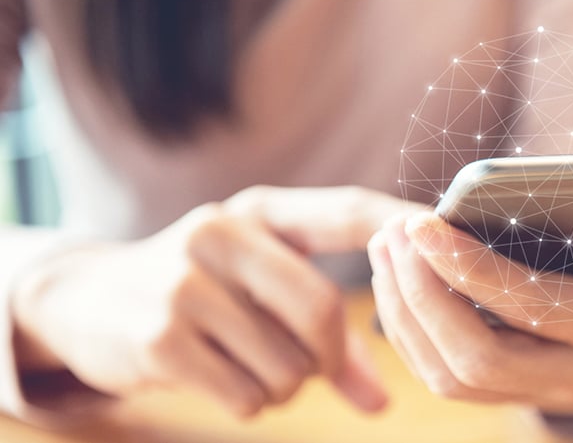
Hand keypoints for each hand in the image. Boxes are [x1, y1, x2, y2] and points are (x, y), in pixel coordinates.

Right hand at [12, 186, 421, 416]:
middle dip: (327, 356)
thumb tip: (382, 403)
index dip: (399, 223)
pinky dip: (249, 402)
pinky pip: (248, 396)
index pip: (346, 212)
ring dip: (283, 385)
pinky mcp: (159, 339)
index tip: (445, 232)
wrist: (85, 301)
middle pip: (322, 312)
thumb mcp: (256, 286)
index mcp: (258, 211)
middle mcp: (221, 233)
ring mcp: (185, 285)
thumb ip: (326, 333)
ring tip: (247, 362)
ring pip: (288, 366)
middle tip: (312, 364)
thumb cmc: (198, 292)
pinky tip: (218, 377)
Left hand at [368, 183, 572, 414]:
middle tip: (393, 234)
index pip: (530, 307)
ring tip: (382, 248)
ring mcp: (534, 396)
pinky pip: (443, 380)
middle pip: (477, 359)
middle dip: (423, 297)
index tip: (423, 223)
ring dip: (403, 313)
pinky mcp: (504, 397)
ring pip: (450, 377)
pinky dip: (407, 333)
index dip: (470, 269)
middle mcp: (571, 378)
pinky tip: (392, 282)